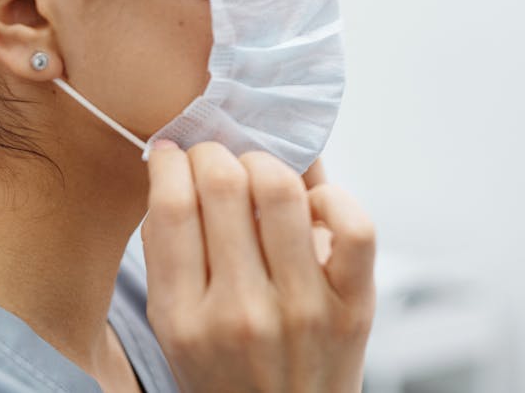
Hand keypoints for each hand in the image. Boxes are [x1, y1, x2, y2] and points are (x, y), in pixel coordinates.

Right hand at [141, 142, 375, 392]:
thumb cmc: (225, 373)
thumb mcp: (174, 327)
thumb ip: (171, 251)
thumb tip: (178, 163)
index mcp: (185, 318)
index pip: (171, 207)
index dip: (170, 163)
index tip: (173, 153)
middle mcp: (242, 312)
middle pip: (225, 186)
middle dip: (213, 152)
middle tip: (213, 156)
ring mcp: (303, 308)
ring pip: (282, 190)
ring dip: (264, 162)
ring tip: (257, 170)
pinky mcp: (354, 306)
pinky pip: (353, 226)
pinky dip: (332, 197)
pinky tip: (312, 204)